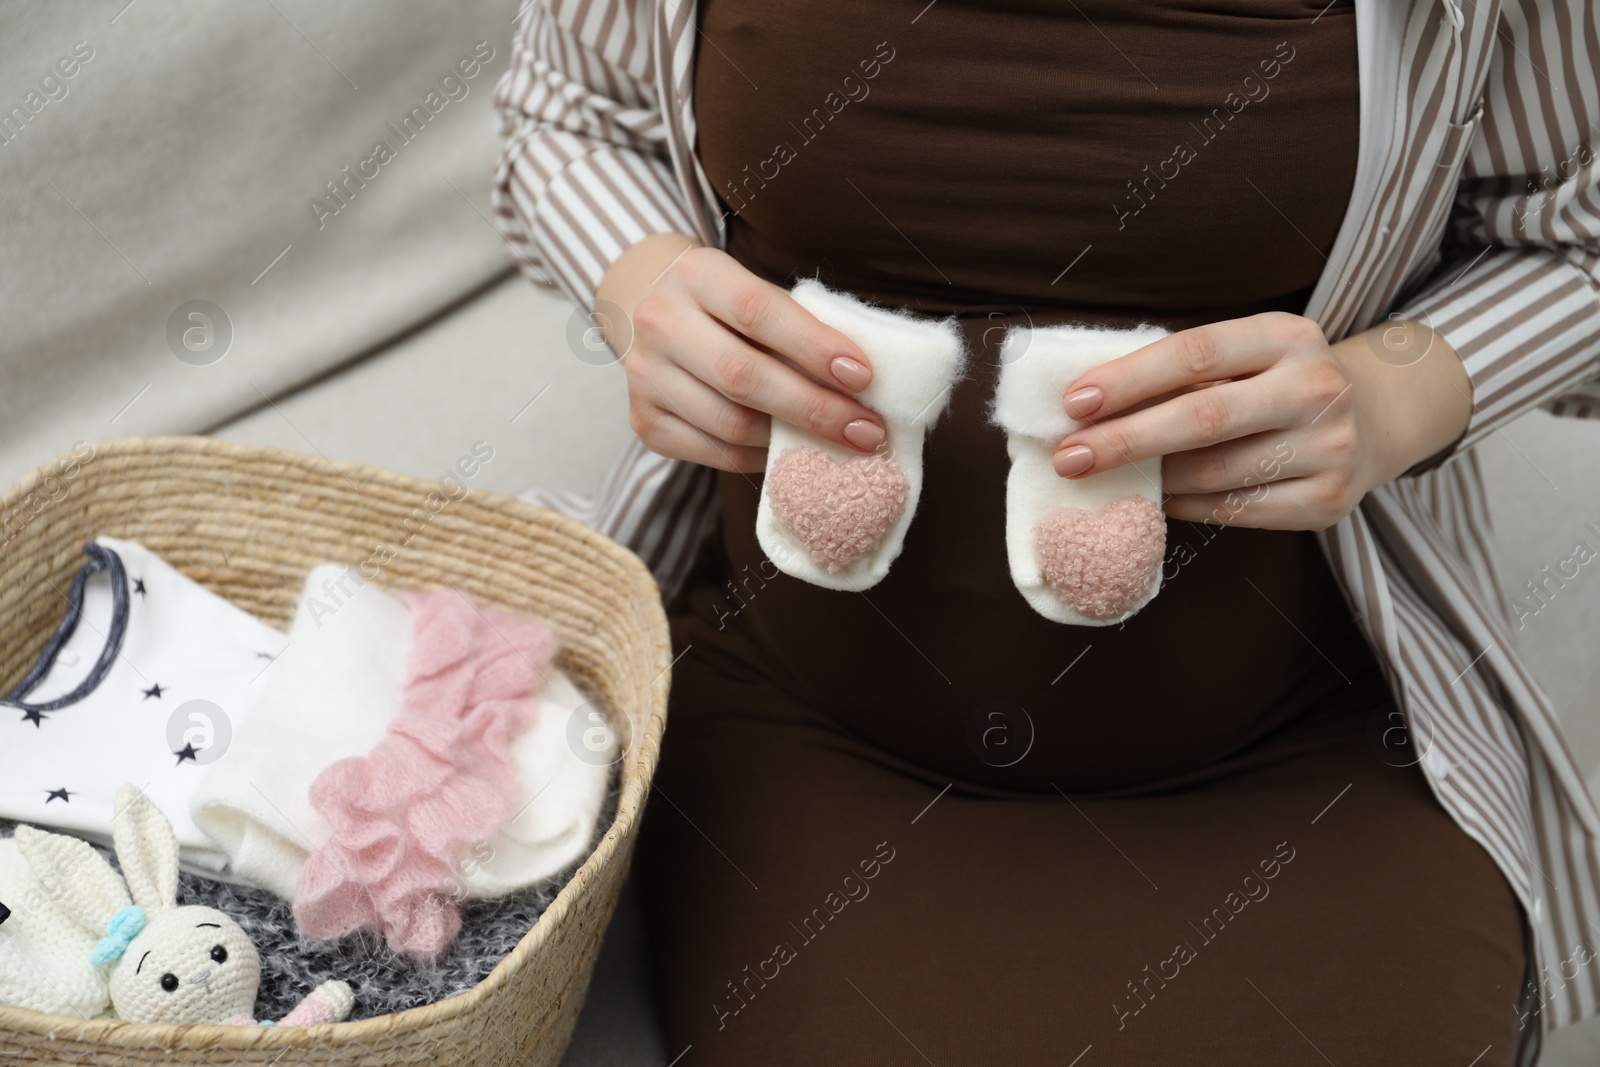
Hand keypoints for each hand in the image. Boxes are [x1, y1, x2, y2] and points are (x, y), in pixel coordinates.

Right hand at [592, 233, 884, 472]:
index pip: (759, 311)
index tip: (863, 376)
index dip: (814, 346)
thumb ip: (797, 325)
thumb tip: (860, 383)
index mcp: (695, 275)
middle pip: (743, 376)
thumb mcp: (752, 288)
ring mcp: (645, 376)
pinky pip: (714, 453)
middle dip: (814, 408)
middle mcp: (660, 322)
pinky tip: (790, 452)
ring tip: (837, 444)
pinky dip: (761, 457)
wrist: (644, 306)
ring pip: (730, 424)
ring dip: (791, 440)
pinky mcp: (644, 420)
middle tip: (866, 431)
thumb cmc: (723, 302)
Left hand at [1049, 311, 1472, 529]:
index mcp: (1288, 336)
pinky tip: (1158, 497)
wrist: (1370, 420)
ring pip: (1213, 473)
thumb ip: (1182, 372)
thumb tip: (1085, 406)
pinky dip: (1185, 505)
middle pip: (1203, 418)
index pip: (1196, 352)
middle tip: (1068, 458)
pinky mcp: (1327, 500)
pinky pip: (1233, 510)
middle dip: (1125, 440)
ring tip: (1107, 478)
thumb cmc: (1274, 383)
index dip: (1130, 379)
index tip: (1073, 403)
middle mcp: (1317, 388)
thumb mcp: (1245, 354)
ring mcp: (1329, 447)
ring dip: (1150, 479)